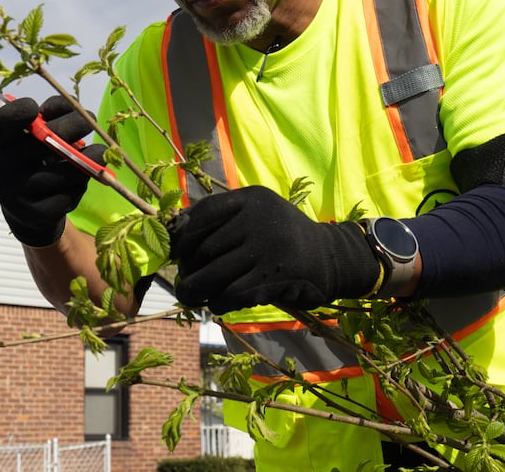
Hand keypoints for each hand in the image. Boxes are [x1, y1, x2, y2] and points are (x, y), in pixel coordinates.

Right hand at [0, 95, 105, 246]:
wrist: (26, 210)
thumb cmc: (33, 159)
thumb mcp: (32, 135)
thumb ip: (50, 115)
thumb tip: (81, 115)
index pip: (4, 122)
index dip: (22, 110)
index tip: (39, 107)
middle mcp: (3, 168)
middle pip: (50, 137)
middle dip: (78, 125)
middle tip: (89, 123)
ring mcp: (20, 194)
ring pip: (73, 169)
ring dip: (89, 159)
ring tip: (92, 156)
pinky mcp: (39, 214)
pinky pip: (75, 191)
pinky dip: (82, 183)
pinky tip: (73, 183)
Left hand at [170, 186, 380, 313]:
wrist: (331, 258)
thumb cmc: (282, 239)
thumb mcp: (257, 215)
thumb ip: (223, 219)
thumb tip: (173, 231)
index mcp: (251, 198)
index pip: (202, 213)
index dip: (181, 236)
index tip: (175, 253)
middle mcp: (259, 218)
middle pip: (203, 248)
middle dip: (188, 269)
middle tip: (185, 281)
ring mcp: (269, 248)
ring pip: (213, 275)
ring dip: (197, 291)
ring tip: (193, 296)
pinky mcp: (276, 277)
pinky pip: (232, 294)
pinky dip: (219, 303)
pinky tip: (218, 304)